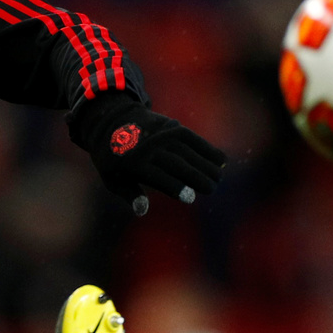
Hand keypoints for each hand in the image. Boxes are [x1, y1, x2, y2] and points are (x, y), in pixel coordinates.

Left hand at [71, 93, 226, 213]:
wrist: (111, 121)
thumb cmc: (114, 159)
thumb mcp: (113, 179)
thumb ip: (130, 194)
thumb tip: (142, 211)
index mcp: (133, 163)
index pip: (159, 177)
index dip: (176, 187)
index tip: (191, 197)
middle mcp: (149, 147)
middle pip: (178, 164)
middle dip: (196, 176)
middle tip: (211, 189)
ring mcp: (161, 134)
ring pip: (188, 151)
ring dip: (206, 164)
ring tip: (218, 178)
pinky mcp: (171, 126)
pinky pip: (193, 138)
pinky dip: (207, 148)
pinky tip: (221, 160)